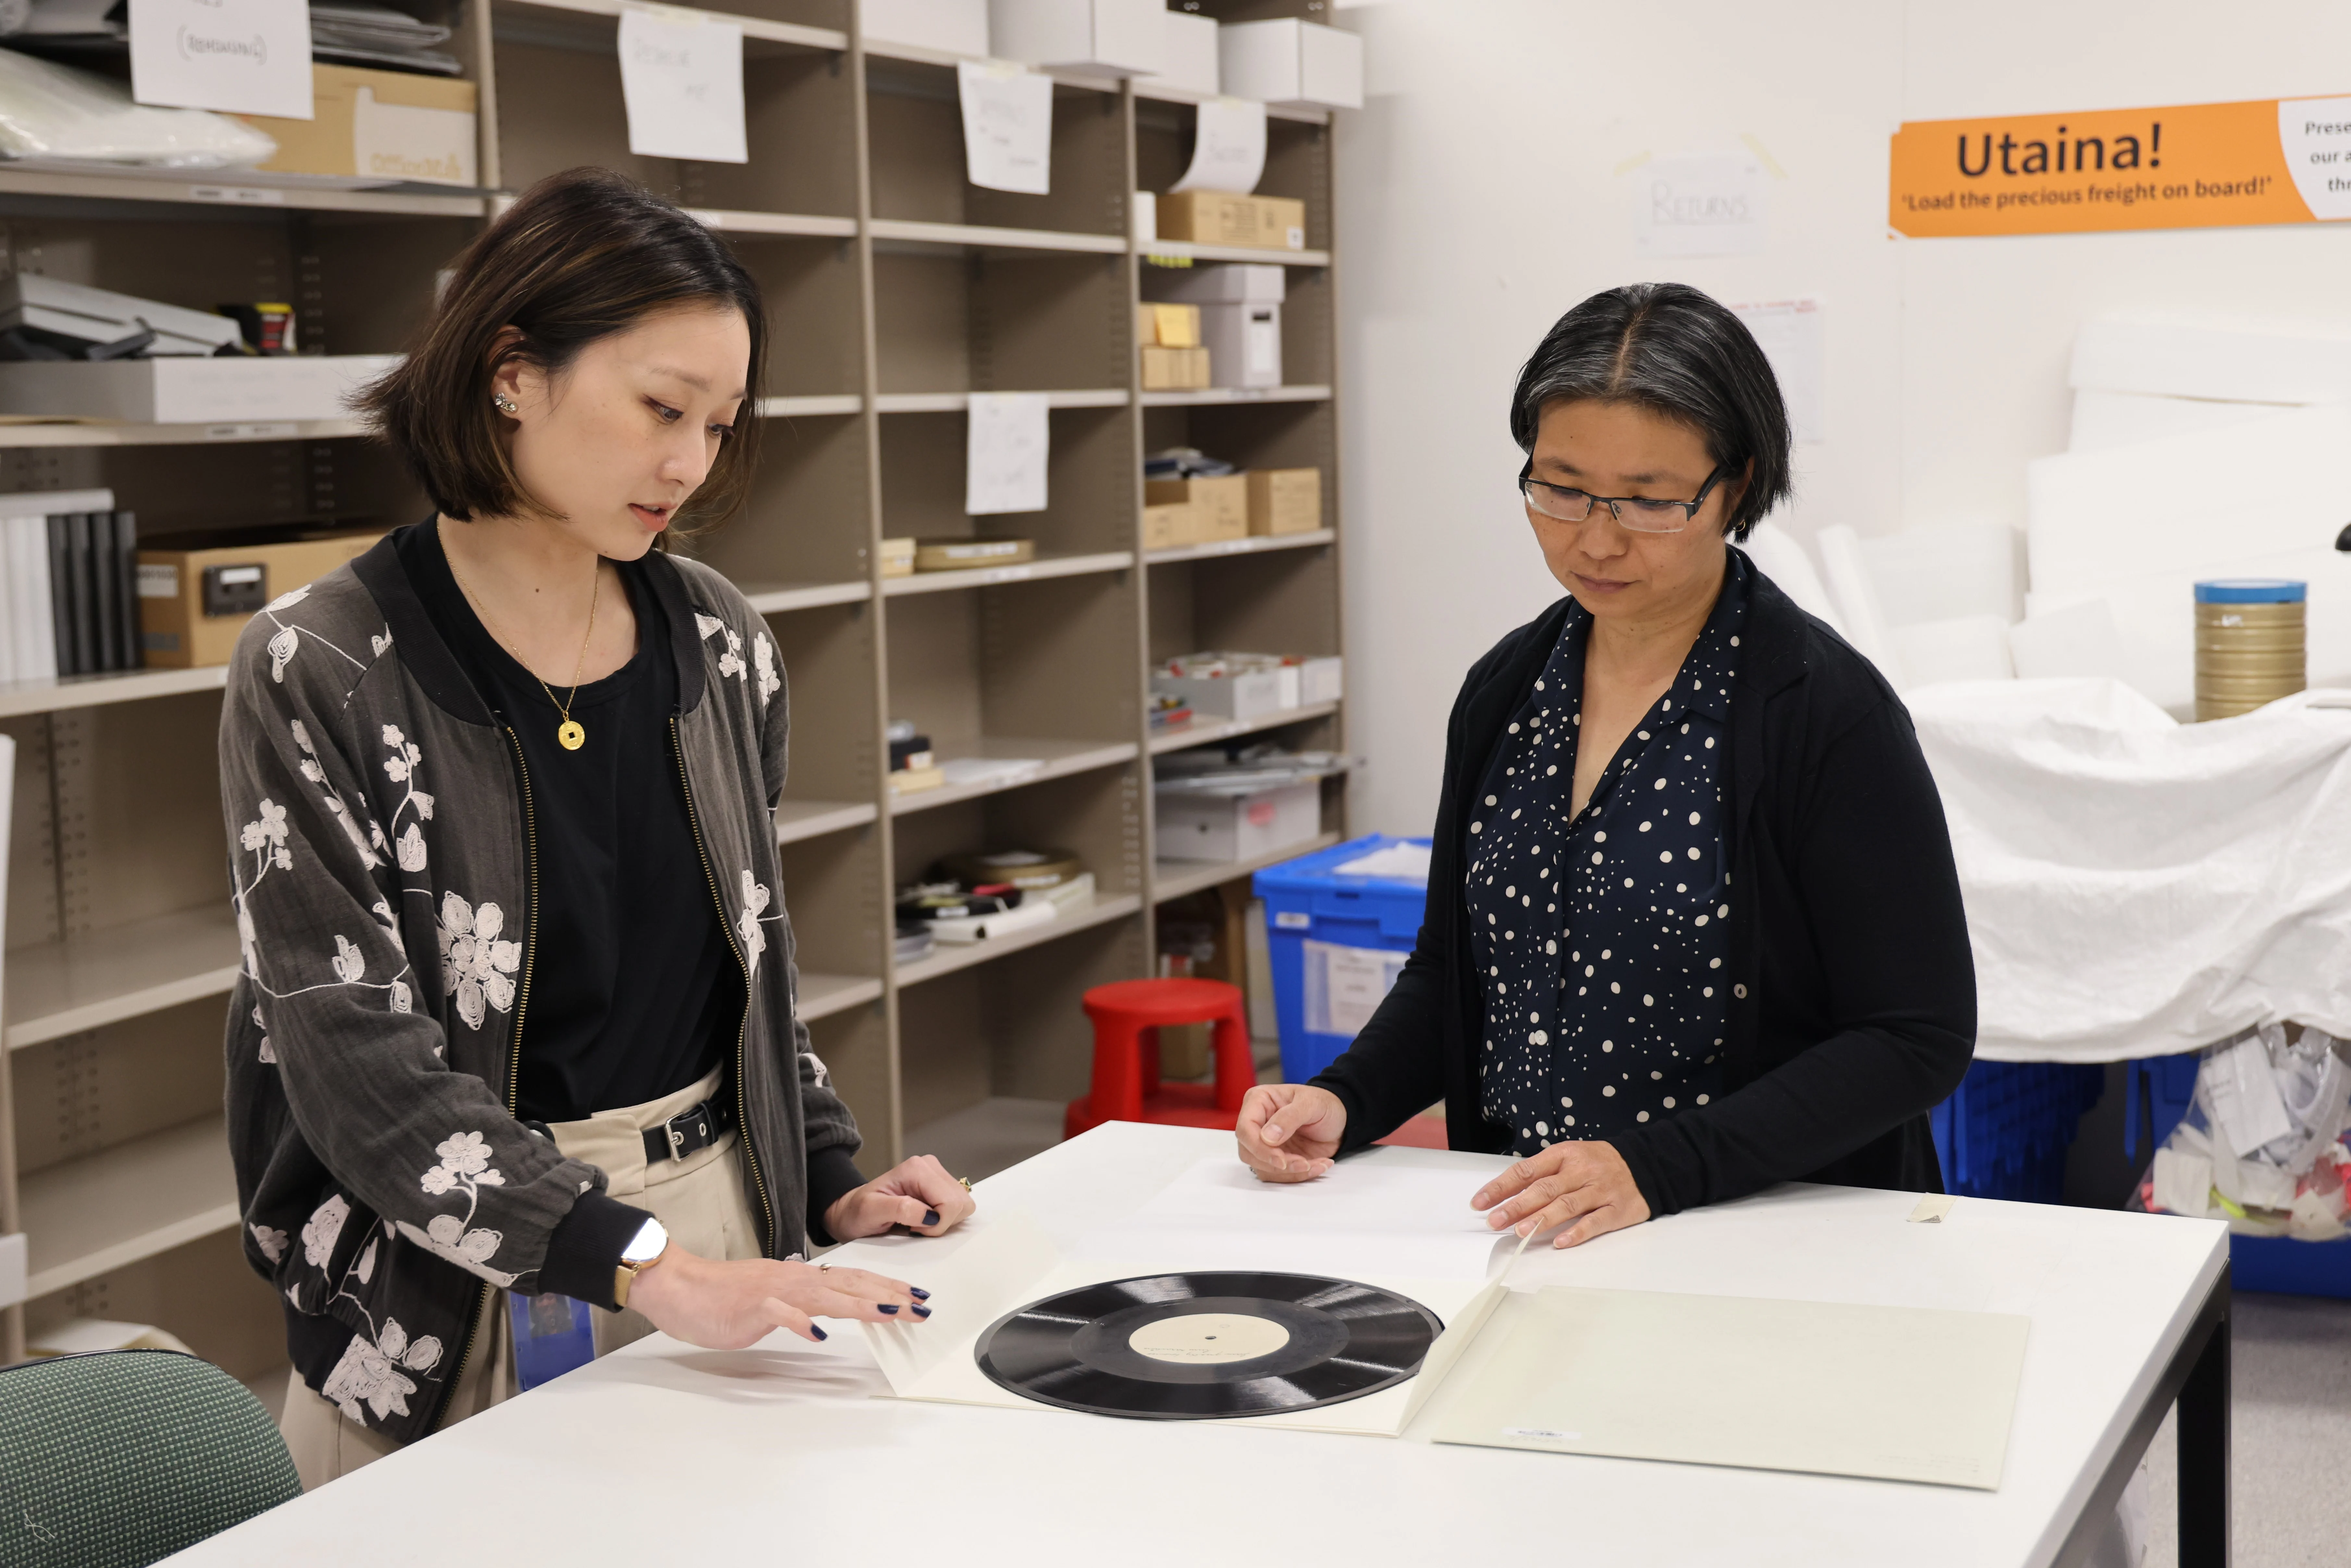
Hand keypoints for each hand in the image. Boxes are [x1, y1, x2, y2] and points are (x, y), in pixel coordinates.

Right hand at [627, 1247, 926, 1348]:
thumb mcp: (774, 1299)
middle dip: (890, 1295)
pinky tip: (818, 1336)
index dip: (888, 1287)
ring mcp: (774, 1291)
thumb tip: (829, 1312)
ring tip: (892, 1312)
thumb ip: (803, 1303)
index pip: (854, 1279)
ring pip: (825, 1295)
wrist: (680, 1286)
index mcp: (801, 1278)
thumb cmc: (724, 1296)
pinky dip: (800, 1324)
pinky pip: (780, 1315)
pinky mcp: (751, 1307)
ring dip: (861, 1304)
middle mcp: (795, 1279)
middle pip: (851, 1285)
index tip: (917, 1297)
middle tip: (922, 1307)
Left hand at [822, 1154, 975, 1242]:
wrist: (851, 1211)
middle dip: (942, 1222)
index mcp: (917, 1168)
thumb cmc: (858, 1212)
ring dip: (944, 1220)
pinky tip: (924, 1218)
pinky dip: (945, 1218)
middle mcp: (930, 1166)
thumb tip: (930, 1215)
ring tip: (918, 1221)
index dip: (937, 1224)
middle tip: (916, 1225)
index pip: (950, 1202)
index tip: (913, 1228)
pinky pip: (958, 1205)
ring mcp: (937, 1175)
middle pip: (961, 1203)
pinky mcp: (940, 1185)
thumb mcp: (870, 1211)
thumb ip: (900, 1210)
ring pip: (963, 1204)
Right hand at [1236, 1084, 1346, 1181]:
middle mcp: (1257, 1122)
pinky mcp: (1275, 1158)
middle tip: (1304, 1163)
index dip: (1260, 1148)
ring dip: (1290, 1172)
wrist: (1340, 1120)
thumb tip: (1267, 1137)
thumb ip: (1289, 1117)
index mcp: (1258, 1101)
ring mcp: (1264, 1142)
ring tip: (1317, 1163)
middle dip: (1276, 1164)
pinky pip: (1277, 1175)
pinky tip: (1317, 1165)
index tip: (1281, 1160)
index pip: (1245, 1129)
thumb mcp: (1311, 1104)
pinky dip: (1298, 1176)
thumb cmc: (1325, 1104)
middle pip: (1248, 1152)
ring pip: (1261, 1167)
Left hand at [1473, 1141, 1650, 1247]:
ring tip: (1520, 1231)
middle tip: (1494, 1221)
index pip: (1526, 1171)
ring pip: (1567, 1205)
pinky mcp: (1618, 1210)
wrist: (1646, 1163)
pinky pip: (1595, 1222)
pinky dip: (1578, 1233)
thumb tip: (1506, 1195)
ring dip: (1542, 1219)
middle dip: (1516, 1206)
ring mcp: (1600, 1190)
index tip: (1479, 1202)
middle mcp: (1580, 1171)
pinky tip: (1561, 1242)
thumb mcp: (1569, 1157)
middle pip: (1543, 1189)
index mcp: (1564, 1155)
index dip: (1501, 1186)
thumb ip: (1542, 1174)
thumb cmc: (1598, 1163)